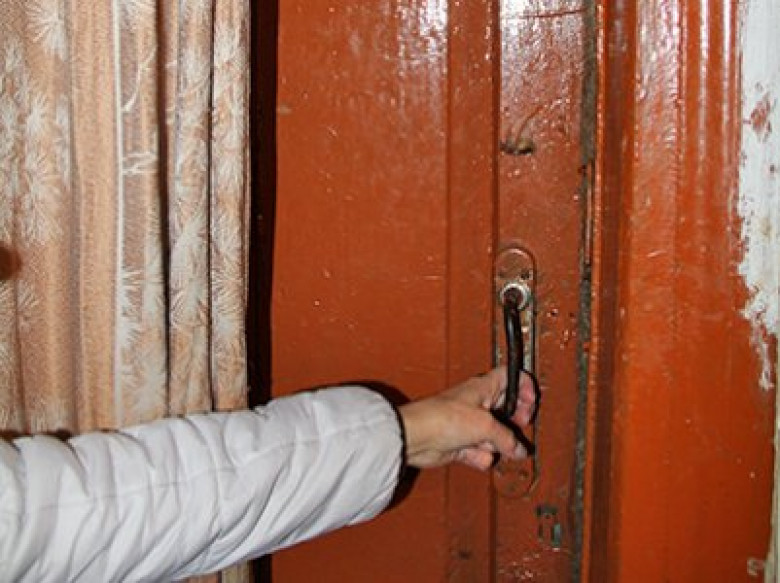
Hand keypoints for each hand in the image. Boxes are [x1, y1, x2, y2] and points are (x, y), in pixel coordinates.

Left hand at [398, 367, 536, 470]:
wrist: (416, 437)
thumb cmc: (442, 418)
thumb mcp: (485, 425)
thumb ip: (507, 438)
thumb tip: (518, 448)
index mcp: (484, 387)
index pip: (512, 377)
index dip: (525, 389)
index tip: (530, 405)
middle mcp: (477, 403)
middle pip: (507, 410)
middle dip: (513, 425)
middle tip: (516, 429)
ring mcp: (469, 424)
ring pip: (495, 437)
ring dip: (493, 446)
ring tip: (485, 445)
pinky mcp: (461, 443)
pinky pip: (481, 453)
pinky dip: (479, 457)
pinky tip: (472, 454)